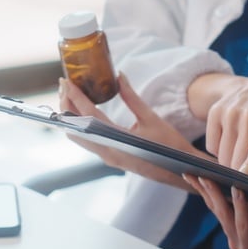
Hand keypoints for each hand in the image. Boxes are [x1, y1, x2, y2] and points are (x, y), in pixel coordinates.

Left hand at [59, 74, 203, 189]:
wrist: (182, 171)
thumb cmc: (171, 146)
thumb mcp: (151, 118)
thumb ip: (132, 97)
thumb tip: (119, 76)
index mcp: (118, 141)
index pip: (88, 115)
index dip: (74, 96)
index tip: (65, 81)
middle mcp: (108, 152)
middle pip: (75, 128)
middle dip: (66, 106)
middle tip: (65, 85)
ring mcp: (108, 158)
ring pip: (79, 137)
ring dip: (71, 117)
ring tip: (71, 96)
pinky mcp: (111, 159)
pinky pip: (88, 142)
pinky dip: (81, 126)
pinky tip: (85, 113)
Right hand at [185, 175, 247, 248]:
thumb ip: (244, 194)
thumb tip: (229, 172)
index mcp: (233, 232)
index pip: (214, 208)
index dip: (202, 190)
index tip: (189, 173)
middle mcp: (237, 244)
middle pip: (223, 215)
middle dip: (213, 194)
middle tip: (205, 175)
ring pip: (240, 224)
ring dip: (238, 204)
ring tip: (236, 185)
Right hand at [189, 74, 247, 185]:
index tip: (246, 177)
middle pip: (237, 158)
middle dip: (241, 173)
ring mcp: (231, 114)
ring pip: (222, 155)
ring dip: (229, 163)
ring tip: (239, 156)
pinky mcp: (215, 113)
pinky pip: (211, 146)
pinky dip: (218, 151)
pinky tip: (228, 143)